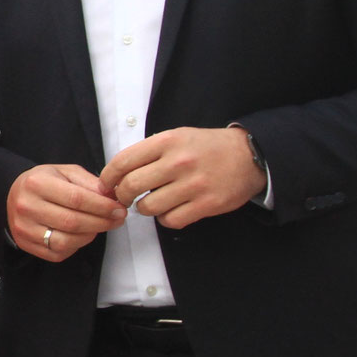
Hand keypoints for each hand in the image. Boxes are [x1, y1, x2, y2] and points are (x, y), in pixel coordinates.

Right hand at [7, 164, 125, 260]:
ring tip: (99, 226)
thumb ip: (89, 182)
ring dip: (89, 236)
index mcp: (36, 183)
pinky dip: (75, 246)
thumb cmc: (44, 182)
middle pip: (72, 222)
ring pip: (65, 241)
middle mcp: (26, 206)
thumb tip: (111, 197)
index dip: (102, 206)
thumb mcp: (65, 172)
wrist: (16, 194)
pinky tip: (81, 235)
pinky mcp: (25, 243)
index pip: (76, 199)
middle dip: (101, 222)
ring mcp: (24, 228)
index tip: (119, 209)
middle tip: (117, 220)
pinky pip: (57, 253)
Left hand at [101, 127, 266, 229]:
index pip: (123, 161)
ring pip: (148, 207)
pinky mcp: (206, 204)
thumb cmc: (207, 147)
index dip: (108, 177)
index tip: (106, 185)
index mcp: (167, 141)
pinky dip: (166, 219)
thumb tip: (118, 173)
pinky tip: (172, 209)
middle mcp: (178, 162)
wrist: (250, 156)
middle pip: (131, 186)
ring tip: (153, 202)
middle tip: (125, 198)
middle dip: (123, 195)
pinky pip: (171, 220)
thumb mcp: (177, 137)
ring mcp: (193, 184)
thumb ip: (149, 152)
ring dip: (145, 208)